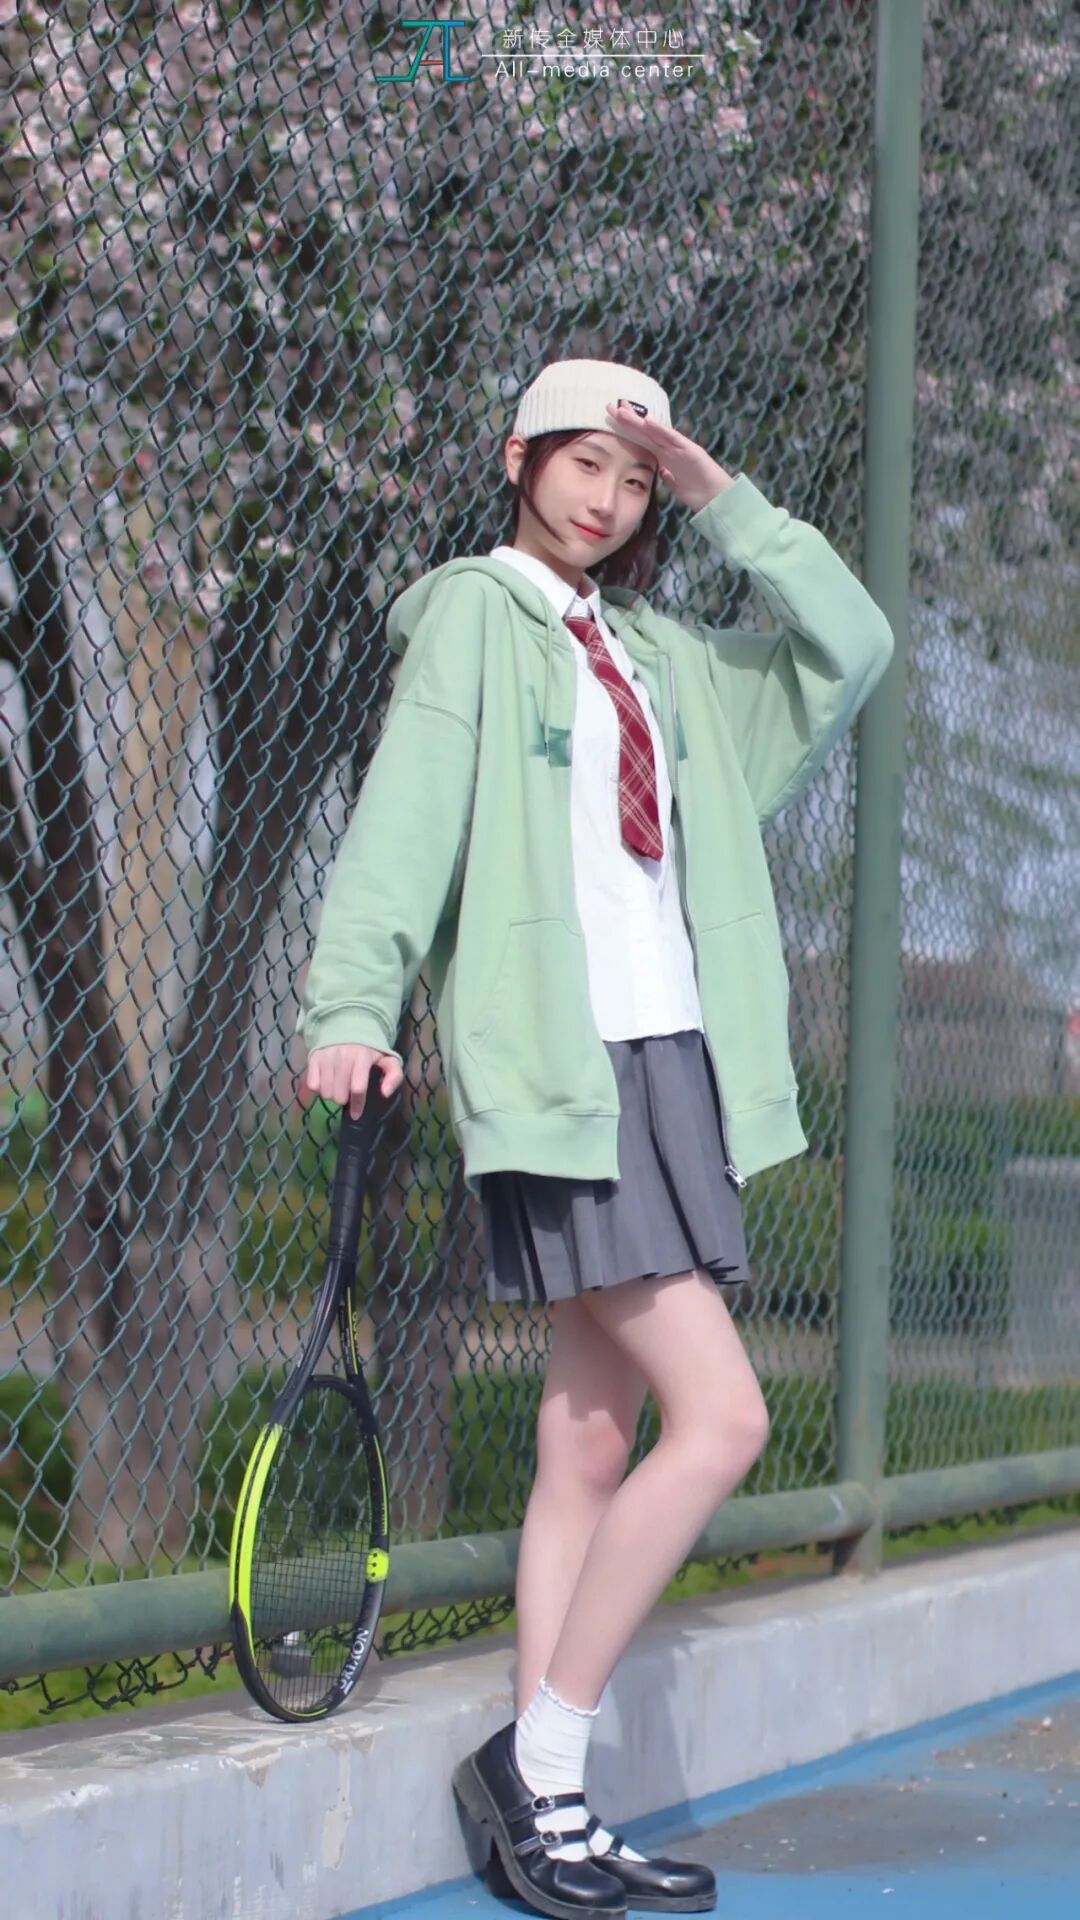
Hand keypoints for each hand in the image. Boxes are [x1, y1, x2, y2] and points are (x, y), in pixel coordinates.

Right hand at [303, 1042, 403, 1119]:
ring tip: (338, 1086)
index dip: (357, 1105)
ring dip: (332, 1094)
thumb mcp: (388, 1059)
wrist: (348, 1026)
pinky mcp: (314, 1057)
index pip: (358, 1088)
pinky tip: (326, 1081)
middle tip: (347, 1092)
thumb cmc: (369, 1048)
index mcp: (362, 1057)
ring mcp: (326, 1057)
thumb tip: (385, 1093)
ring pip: (325, 1093)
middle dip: (344, 1099)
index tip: (356, 1114)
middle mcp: (343, 1056)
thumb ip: (394, 1076)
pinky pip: (312, 1085)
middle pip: (339, 1095)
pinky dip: (319, 1088)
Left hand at [605, 398, 735, 512]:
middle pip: (645, 432)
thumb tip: (660, 472)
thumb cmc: (699, 492)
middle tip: (609, 407)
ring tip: (622, 410)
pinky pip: (672, 439)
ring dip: (638, 421)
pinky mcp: (690, 451)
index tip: (611, 419)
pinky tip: (648, 421)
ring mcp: (680, 448)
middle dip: (627, 420)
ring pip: (655, 431)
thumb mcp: (676, 485)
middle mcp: (671, 449)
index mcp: (666, 457)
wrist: (718, 499)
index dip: (627, 430)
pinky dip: (660, 430)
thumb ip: (667, 477)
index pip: (642, 440)